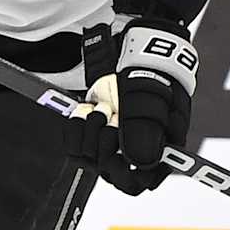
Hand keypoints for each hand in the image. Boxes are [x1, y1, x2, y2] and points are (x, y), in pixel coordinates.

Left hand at [64, 18, 197, 193]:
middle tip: (112, 116)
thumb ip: (146, 132)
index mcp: (156, 151)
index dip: (124, 174)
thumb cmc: (154, 72)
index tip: (116, 155)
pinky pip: (73, 143)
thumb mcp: (154, 100)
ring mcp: (110, 140)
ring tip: (104, 106)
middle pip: (108, 172)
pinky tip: (86, 109)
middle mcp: (131, 150)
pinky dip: (76, 125)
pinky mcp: (90, 128)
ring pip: (88, 158)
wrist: (136, 46)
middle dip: (105, 144)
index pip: (137, 183)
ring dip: (91, 131)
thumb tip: (139, 163)